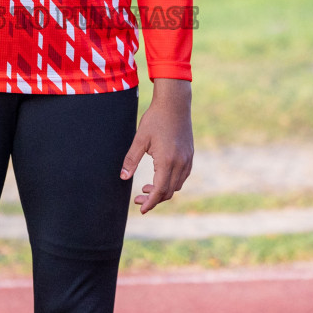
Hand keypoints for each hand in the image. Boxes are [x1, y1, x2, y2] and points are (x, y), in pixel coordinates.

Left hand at [119, 78, 192, 213]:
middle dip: (154, 199)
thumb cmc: (155, 119)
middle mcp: (180, 163)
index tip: (141, 209)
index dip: (150, 203)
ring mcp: (187, 159)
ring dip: (163, 191)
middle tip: (138, 198)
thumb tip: (123, 177)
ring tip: (146, 187)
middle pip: (169, 191)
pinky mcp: (190, 155)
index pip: (159, 191)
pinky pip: (183, 176)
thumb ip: (131, 160)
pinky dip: (172, 182)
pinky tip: (160, 177)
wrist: (175, 103)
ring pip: (177, 185)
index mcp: (167, 161)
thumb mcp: (140, 139)